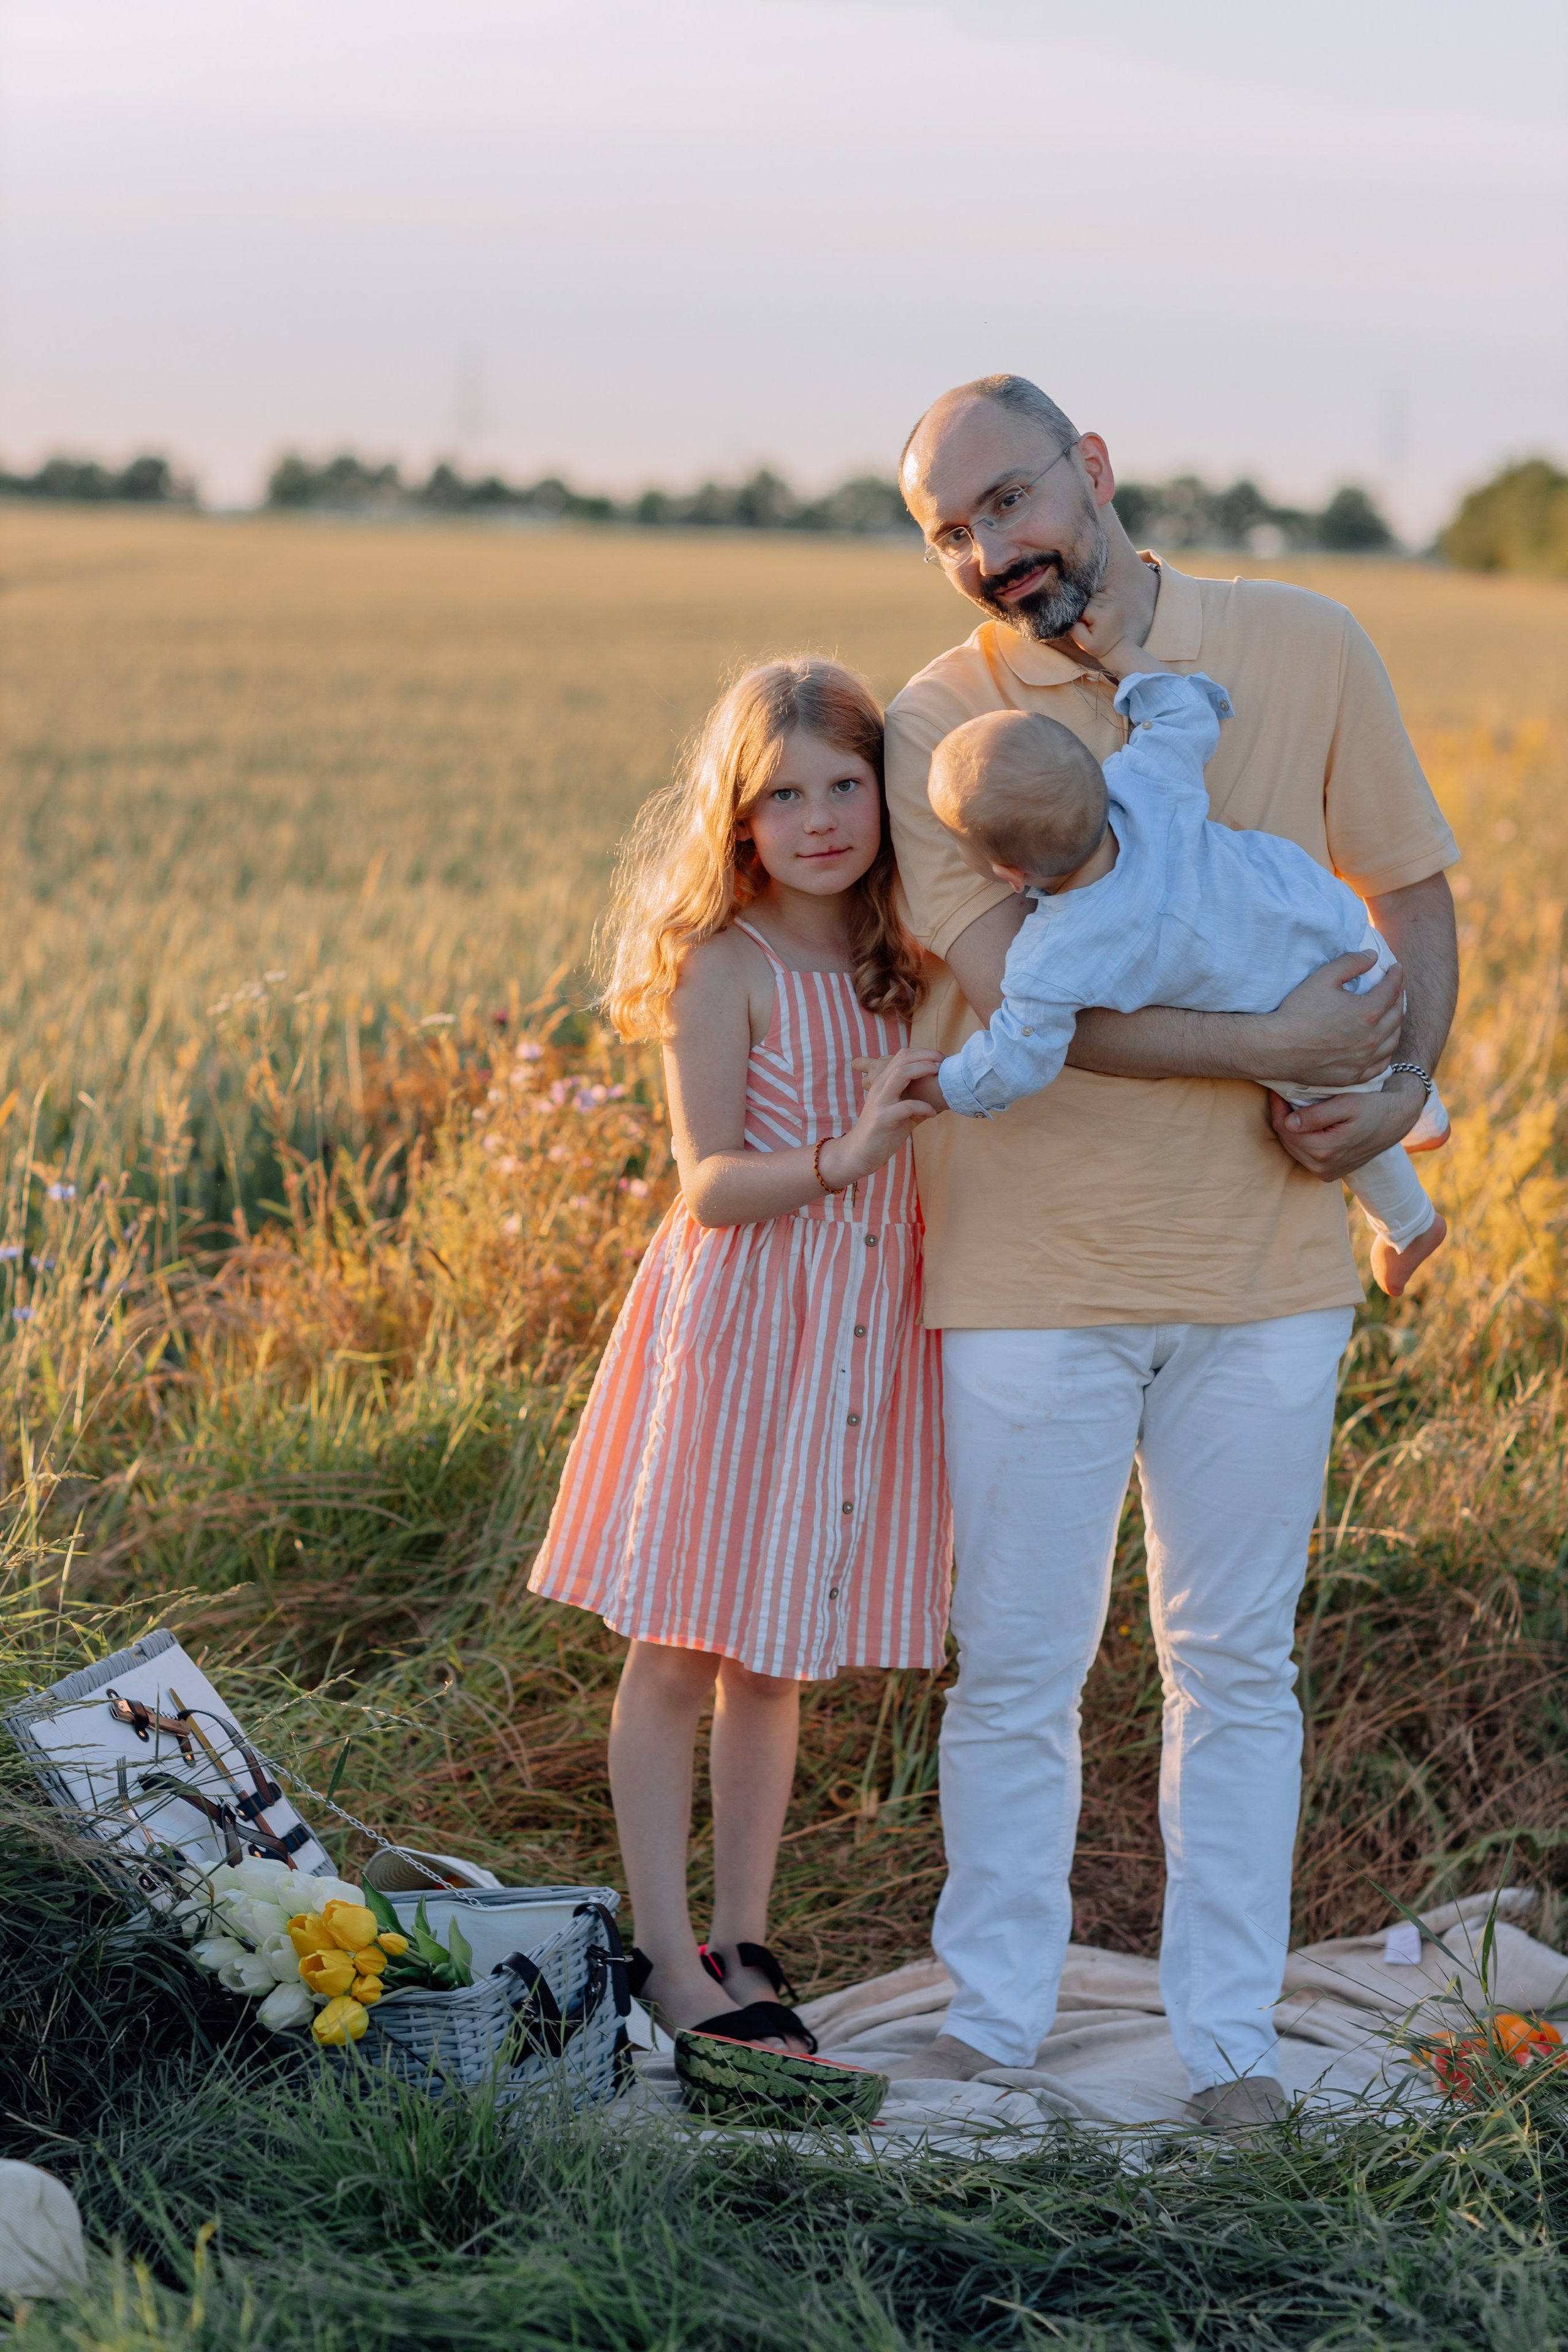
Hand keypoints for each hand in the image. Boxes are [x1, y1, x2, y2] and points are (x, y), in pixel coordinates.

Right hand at [823, 1048, 943, 1185]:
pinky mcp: (883, 1119)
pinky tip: (933, 1113)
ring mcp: (880, 1102)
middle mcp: (880, 1087)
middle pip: (902, 1059)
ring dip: (922, 1070)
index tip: (940, 1058)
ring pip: (900, 1074)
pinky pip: (906, 1106)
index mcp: (883, 1083)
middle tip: (943, 1062)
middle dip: (926, 1056)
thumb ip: (918, 1104)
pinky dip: (924, 1107)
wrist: (859, 1153)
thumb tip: (942, 1101)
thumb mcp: (903, 1114)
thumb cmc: (884, 1132)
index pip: (902, 1056)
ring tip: (938, 1075)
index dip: (922, 1053)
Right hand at [1068, 587, 1157, 680]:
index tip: (1085, 625)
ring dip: (1092, 603)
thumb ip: (1075, 629)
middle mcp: (1111, 605)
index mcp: (1102, 615)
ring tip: (1095, 615)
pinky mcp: (1118, 600)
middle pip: (1089, 599)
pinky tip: (1100, 607)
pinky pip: (1106, 590)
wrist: (1115, 646)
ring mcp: (1116, 601)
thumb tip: (1074, 614)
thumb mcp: (1083, 643)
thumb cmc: (1098, 646)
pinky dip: (1100, 596)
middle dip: (1086, 609)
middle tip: (1089, 621)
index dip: (1080, 616)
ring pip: (1096, 594)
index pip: (1084, 608)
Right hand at [1248, 952, 1403, 1088]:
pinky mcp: (1354, 1075)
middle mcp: (1373, 1037)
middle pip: (1396, 1014)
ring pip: (1393, 1040)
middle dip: (1398, 997)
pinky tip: (1381, 1046)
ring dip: (1395, 1025)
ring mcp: (1364, 1060)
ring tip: (1391, 1015)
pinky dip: (1385, 1052)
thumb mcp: (1323, 977)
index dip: (1396, 975)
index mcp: (1369, 1011)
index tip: (1396, 968)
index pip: (1392, 989)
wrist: (1277, 1048)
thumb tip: (1372, 956)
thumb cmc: (1298, 1012)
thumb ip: (1350, 963)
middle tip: (1395, 989)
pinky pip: (1380, 1065)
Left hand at [1268, 1072, 1424, 1181]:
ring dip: (1290, 1129)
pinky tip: (1305, 1123)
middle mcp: (1322, 1168)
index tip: (1276, 1090)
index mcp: (1325, 1151)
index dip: (1278, 1107)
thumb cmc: (1373, 1107)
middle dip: (1282, 1117)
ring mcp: (1325, 1173)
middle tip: (1281, 1095)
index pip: (1285, 1128)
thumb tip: (1288, 1122)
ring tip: (1292, 1107)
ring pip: (1292, 1148)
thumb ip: (1317, 1115)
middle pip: (1286, 1140)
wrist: (1396, 1121)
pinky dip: (1301, 1138)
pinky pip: (1303, 1154)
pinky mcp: (1328, 1173)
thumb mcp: (1347, 1105)